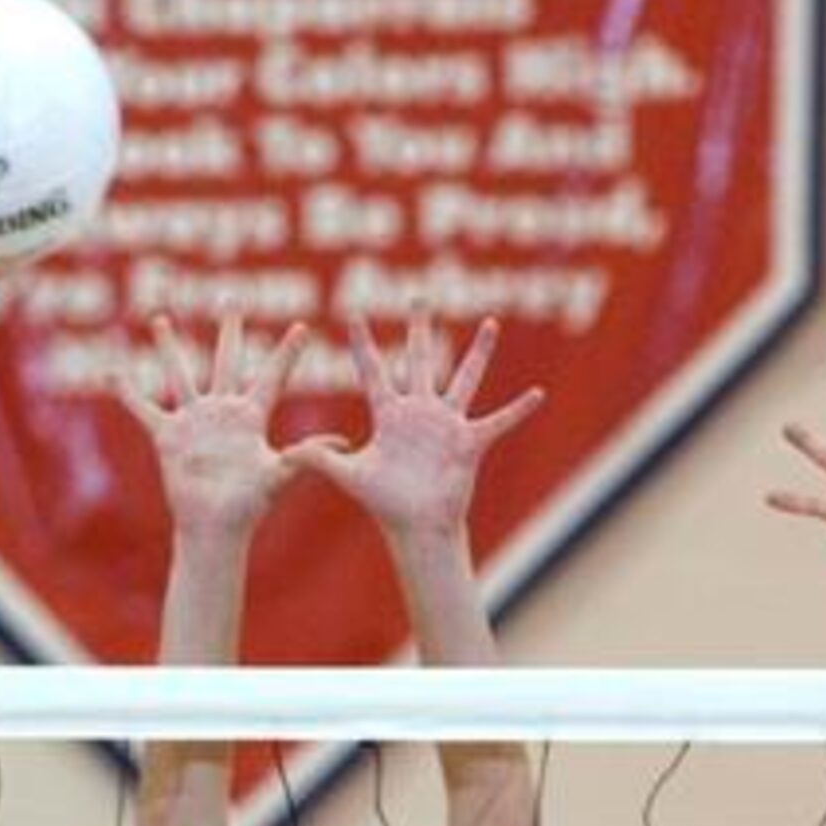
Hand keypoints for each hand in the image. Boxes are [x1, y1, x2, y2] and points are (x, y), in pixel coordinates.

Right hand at [117, 306, 307, 536]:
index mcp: (252, 417)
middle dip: (230, 329)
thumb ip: (307, 455)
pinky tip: (112, 372)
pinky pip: (143, 409)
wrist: (214, 527)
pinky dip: (127, 393)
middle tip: (233, 297)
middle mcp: (223, 412)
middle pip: (227, 360)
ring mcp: (195, 421)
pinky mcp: (168, 436)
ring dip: (169, 347)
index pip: (274, 376)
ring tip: (160, 319)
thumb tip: (343, 443)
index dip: (289, 352)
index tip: (305, 327)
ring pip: (179, 374)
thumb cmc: (249, 506)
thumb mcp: (279, 475)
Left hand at [283, 307, 541, 543]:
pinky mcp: (469, 442)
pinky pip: (498, 422)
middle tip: (419, 298)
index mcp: (388, 415)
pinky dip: (518, 410)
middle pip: (420, 359)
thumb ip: (320, 460)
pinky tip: (538, 394)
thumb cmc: (385, 505)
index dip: (361, 342)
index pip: (372, 369)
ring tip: (491, 324)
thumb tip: (287, 452)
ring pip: (465, 378)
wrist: (417, 527)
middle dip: (419, 329)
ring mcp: (446, 425)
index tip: (351, 312)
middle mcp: (419, 412)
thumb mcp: (349, 477)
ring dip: (479, 352)